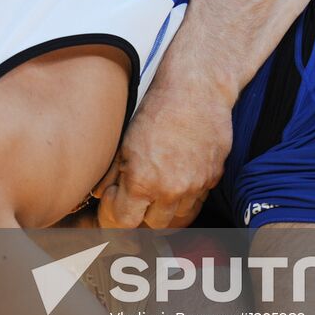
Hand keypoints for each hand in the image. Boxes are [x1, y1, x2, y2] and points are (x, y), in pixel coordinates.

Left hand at [95, 83, 231, 228]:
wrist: (197, 88)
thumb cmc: (157, 108)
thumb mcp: (124, 140)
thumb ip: (111, 172)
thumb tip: (100, 193)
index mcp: (143, 182)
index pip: (125, 222)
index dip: (116, 213)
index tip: (114, 199)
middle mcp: (171, 190)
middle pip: (153, 225)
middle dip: (142, 214)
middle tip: (136, 196)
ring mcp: (196, 186)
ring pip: (179, 217)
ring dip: (165, 209)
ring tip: (157, 188)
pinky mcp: (214, 177)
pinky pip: (198, 200)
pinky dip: (186, 197)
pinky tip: (178, 177)